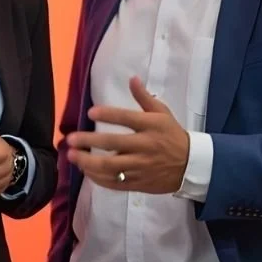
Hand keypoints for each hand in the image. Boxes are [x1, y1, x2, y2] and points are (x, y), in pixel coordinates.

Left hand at [67, 77, 189, 193]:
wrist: (191, 166)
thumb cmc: (172, 135)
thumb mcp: (162, 113)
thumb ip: (144, 97)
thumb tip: (132, 78)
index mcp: (150, 127)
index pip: (127, 118)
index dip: (108, 114)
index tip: (90, 112)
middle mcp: (144, 147)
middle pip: (113, 144)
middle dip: (89, 141)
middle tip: (70, 140)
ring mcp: (140, 167)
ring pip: (111, 168)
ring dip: (89, 162)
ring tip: (73, 156)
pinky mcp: (138, 183)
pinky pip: (116, 183)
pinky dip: (99, 179)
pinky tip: (86, 171)